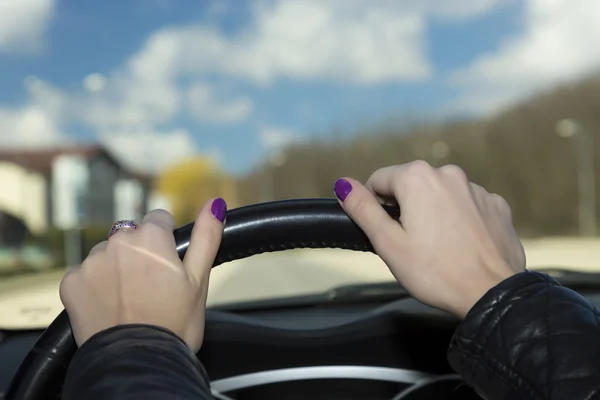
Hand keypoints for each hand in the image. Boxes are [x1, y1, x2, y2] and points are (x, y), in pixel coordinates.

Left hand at [59, 198, 226, 351]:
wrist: (139, 363)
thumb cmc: (174, 323)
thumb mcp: (199, 279)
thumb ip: (206, 236)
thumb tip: (215, 203)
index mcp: (151, 237)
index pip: (159, 219)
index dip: (166, 242)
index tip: (168, 266)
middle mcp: (118, 242)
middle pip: (131, 236)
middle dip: (140, 253)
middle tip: (151, 287)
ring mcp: (91, 262)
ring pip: (107, 254)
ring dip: (116, 268)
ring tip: (130, 299)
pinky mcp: (71, 282)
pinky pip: (84, 274)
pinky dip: (94, 286)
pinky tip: (108, 306)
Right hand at [334, 161, 524, 317]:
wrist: (492, 295)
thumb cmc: (434, 271)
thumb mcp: (387, 242)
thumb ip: (363, 209)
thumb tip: (343, 183)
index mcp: (417, 178)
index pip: (379, 180)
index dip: (374, 206)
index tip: (384, 232)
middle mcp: (449, 173)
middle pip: (411, 185)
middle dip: (405, 209)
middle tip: (410, 244)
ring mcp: (477, 189)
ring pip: (441, 195)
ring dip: (434, 213)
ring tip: (438, 248)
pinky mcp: (497, 205)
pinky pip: (468, 206)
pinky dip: (460, 220)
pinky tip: (461, 246)